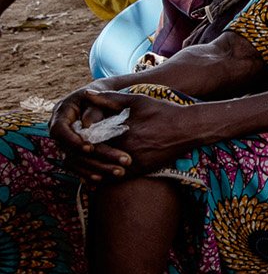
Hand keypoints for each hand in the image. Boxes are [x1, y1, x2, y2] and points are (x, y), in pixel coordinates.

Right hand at [49, 86, 131, 182]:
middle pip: (70, 151)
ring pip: (74, 162)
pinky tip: (103, 180)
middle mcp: (58, 132)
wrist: (95, 102)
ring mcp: (64, 145)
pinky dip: (89, 174)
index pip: (59, 131)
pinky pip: (77, 168)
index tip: (90, 147)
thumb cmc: (98, 97)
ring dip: (96, 169)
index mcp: (60, 115)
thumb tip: (88, 125)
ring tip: (119, 173)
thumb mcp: (97, 98)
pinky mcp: (72, 154)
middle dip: (95, 159)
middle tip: (120, 164)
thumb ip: (94, 109)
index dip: (73, 141)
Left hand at [55, 89, 197, 182]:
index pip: (89, 139)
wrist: (188, 128)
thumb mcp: (136, 100)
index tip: (72, 135)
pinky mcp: (141, 171)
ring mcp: (133, 162)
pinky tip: (95, 174)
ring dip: (89, 168)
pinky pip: (115, 178)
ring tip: (80, 162)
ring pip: (101, 170)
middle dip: (81, 154)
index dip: (77, 138)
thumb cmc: (162, 111)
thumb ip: (109, 98)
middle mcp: (125, 150)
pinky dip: (103, 177)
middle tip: (72, 150)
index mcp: (120, 132)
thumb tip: (87, 95)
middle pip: (93, 157)